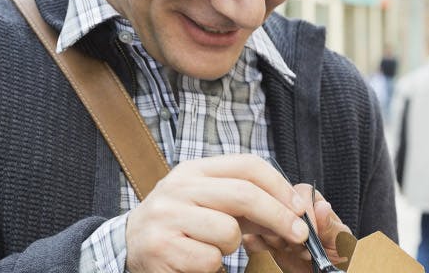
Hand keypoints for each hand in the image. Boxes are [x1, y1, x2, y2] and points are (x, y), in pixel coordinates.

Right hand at [126, 155, 310, 272]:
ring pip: (228, 232)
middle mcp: (177, 188)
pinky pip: (210, 259)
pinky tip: (194, 260)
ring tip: (212, 247)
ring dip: (232, 247)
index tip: (299, 208)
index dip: (280, 186)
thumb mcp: (209, 203)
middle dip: (279, 216)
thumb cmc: (182, 225)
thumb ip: (247, 203)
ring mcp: (165, 217)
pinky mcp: (161, 248)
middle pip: (244, 195)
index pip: (247, 165)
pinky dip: (212, 266)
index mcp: (193, 171)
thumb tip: (294, 210)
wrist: (128, 247)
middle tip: (298, 234)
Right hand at [243, 184, 352, 270]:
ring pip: (262, 220)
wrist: (320, 271)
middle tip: (303, 247)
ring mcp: (272, 221)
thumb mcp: (339, 241)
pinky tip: (276, 253)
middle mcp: (289, 207)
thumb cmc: (334, 252)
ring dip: (278, 239)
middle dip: (289, 229)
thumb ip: (330, 226)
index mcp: (312, 201)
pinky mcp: (260, 237)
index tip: (311, 234)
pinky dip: (261, 247)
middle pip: (278, 204)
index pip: (300, 192)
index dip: (304, 213)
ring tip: (294, 251)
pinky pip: (251, 237)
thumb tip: (322, 207)